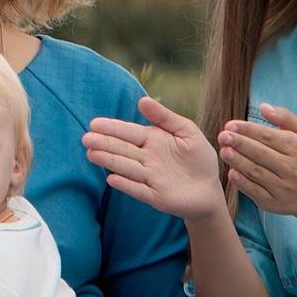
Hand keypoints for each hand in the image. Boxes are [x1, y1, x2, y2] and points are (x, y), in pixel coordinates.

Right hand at [83, 96, 228, 225]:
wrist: (210, 189)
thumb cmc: (198, 157)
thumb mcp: (186, 131)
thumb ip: (165, 117)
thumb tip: (142, 100)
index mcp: (152, 140)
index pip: (128, 132)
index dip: (112, 128)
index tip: (94, 124)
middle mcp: (146, 158)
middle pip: (122, 149)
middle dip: (105, 144)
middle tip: (86, 139)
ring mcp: (149, 178)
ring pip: (127, 168)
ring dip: (110, 161)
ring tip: (92, 154)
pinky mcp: (155, 196)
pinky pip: (139, 190)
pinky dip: (126, 185)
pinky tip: (111, 179)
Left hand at [218, 104, 296, 227]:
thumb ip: (285, 117)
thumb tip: (263, 106)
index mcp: (296, 147)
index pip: (268, 136)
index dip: (248, 130)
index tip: (230, 125)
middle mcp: (290, 167)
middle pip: (260, 153)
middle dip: (240, 144)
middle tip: (222, 136)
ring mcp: (282, 186)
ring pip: (256, 172)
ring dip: (238, 162)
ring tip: (224, 151)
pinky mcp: (274, 202)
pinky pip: (256, 192)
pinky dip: (243, 183)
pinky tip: (232, 173)